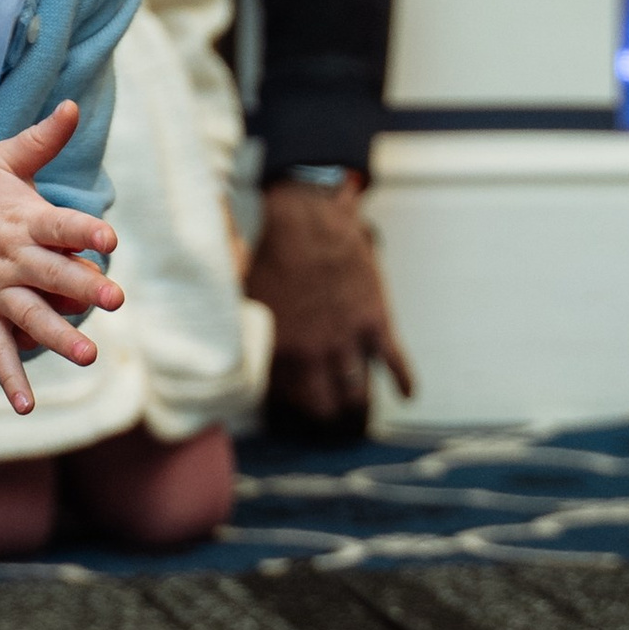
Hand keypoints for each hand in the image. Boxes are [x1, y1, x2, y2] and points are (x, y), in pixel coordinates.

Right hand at [0, 106, 123, 408]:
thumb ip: (41, 140)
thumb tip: (72, 107)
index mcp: (23, 219)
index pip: (61, 224)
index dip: (85, 230)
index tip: (109, 240)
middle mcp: (12, 257)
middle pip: (52, 274)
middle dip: (83, 287)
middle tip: (113, 300)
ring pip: (30, 316)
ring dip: (57, 336)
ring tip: (87, 355)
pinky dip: (9, 378)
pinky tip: (26, 406)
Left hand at [251, 174, 412, 430]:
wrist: (304, 215)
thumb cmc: (265, 247)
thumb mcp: (240, 295)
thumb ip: (239, 325)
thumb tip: (220, 344)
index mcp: (275, 348)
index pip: (283, 396)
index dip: (288, 400)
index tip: (291, 401)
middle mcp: (312, 352)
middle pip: (322, 403)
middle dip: (324, 411)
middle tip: (326, 414)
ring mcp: (346, 339)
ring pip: (356, 392)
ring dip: (356, 402)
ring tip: (356, 408)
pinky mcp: (375, 321)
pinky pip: (395, 362)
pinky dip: (404, 381)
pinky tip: (408, 394)